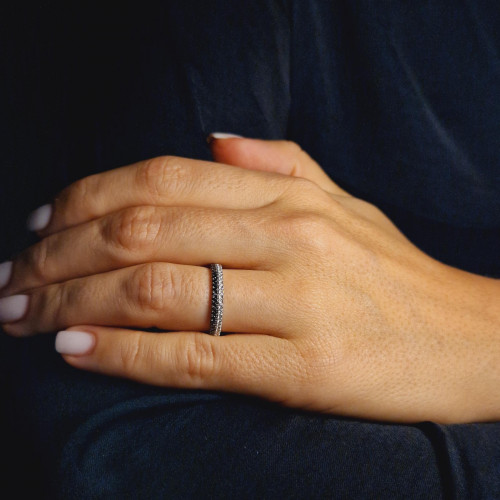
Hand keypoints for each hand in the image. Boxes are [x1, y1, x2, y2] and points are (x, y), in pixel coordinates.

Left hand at [1, 137, 498, 422]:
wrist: (469, 339)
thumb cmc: (395, 275)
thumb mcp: (343, 204)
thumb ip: (279, 163)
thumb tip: (212, 141)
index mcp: (289, 197)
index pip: (162, 181)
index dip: (87, 197)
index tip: (42, 226)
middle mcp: (287, 237)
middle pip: (143, 232)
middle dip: (60, 255)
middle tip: (11, 280)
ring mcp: (296, 301)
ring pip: (156, 289)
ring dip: (74, 301)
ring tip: (25, 317)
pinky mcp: (304, 367)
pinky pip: (192, 354)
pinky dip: (123, 351)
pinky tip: (76, 348)